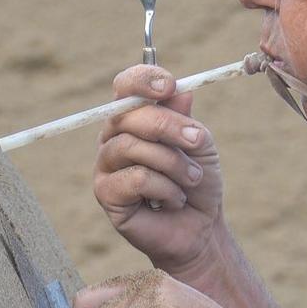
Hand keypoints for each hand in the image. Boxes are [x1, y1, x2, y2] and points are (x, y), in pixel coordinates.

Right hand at [93, 65, 224, 277]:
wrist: (201, 228)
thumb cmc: (196, 182)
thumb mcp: (199, 144)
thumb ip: (185, 118)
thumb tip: (181, 91)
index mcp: (133, 118)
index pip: (125, 86)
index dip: (143, 80)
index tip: (170, 86)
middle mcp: (113, 137)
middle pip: (126, 115)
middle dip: (167, 125)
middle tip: (197, 140)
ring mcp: (106, 165)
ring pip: (130, 146)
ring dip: (171, 162)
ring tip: (192, 179)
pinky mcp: (105, 193)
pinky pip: (134, 178)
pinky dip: (164, 188)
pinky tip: (174, 200)